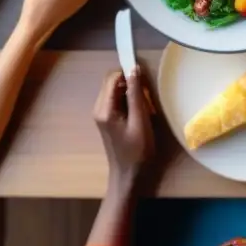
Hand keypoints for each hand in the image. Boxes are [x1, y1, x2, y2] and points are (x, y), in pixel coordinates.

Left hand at [93, 67, 154, 188]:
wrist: (128, 177)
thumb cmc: (136, 151)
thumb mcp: (140, 121)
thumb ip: (136, 94)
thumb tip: (134, 69)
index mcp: (104, 108)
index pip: (112, 77)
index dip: (128, 73)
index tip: (145, 81)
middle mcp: (99, 108)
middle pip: (112, 82)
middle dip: (130, 82)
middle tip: (146, 95)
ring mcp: (102, 114)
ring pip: (115, 90)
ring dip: (131, 92)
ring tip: (145, 105)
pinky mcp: (107, 118)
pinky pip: (117, 100)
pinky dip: (128, 100)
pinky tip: (139, 112)